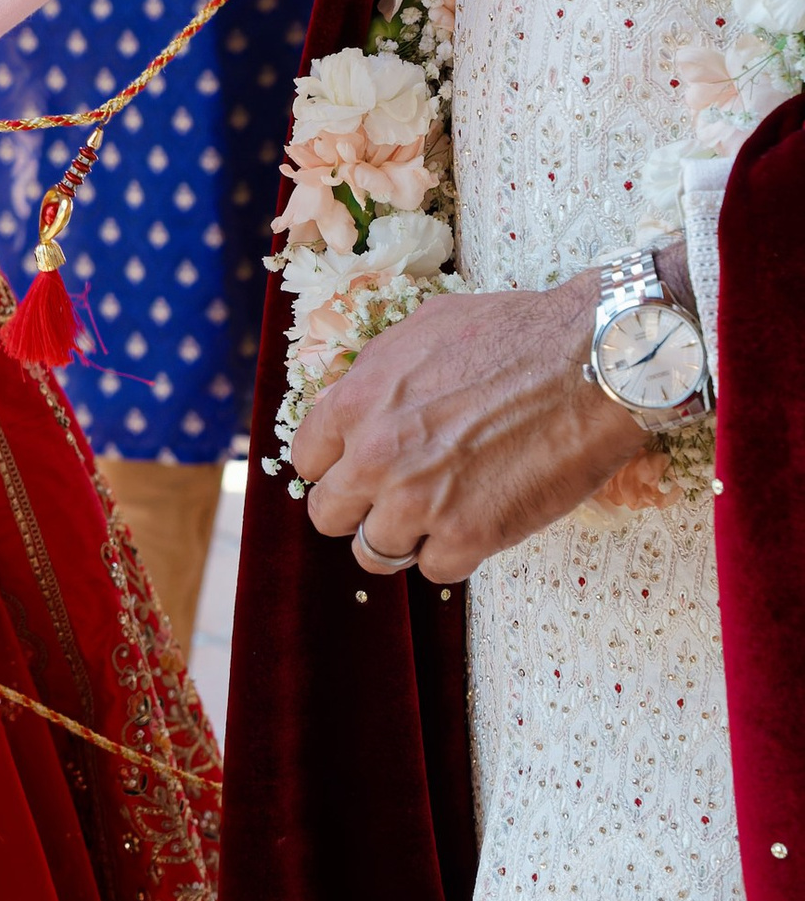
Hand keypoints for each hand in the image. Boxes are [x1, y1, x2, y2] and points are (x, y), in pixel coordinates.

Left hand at [290, 273, 647, 585]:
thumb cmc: (516, 333)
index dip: (335, 466)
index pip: (307, 461)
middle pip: (329, 515)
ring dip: (404, 537)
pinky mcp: (470, 535)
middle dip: (359, 508)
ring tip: (439, 514)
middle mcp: (375, 456)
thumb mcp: (420, 331)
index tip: (359, 468)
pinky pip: (436, 569)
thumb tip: (355, 405)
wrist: (592, 360)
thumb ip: (375, 377)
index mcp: (355, 402)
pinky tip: (480, 522)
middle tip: (395, 498)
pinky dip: (455, 553)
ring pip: (375, 552)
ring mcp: (419, 501)